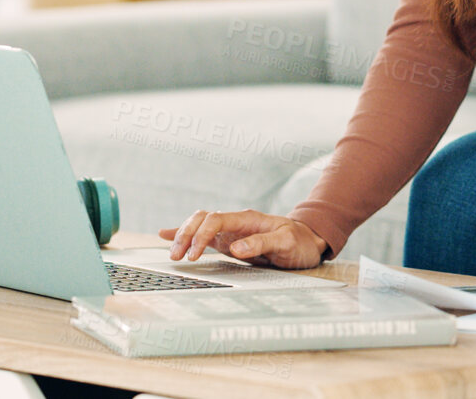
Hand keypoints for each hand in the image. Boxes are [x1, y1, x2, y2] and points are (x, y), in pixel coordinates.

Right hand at [159, 209, 328, 269]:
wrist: (308, 242)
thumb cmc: (299, 242)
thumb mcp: (286, 243)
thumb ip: (262, 243)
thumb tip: (236, 248)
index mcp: (247, 218)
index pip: (216, 220)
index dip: (202, 235)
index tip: (194, 255)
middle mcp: (236, 222)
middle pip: (202, 218)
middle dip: (186, 235)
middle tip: (177, 257)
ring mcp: (231, 231)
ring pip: (199, 224)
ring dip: (183, 236)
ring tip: (172, 254)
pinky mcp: (229, 241)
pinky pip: (203, 234)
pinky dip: (184, 234)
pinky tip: (167, 235)